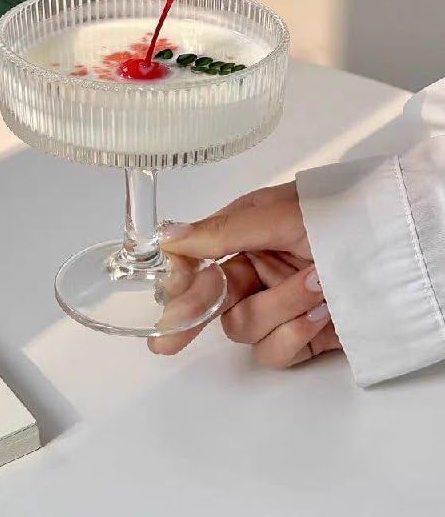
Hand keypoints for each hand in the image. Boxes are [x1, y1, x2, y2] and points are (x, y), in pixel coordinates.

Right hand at [149, 182, 341, 367]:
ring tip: (315, 285)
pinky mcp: (302, 338)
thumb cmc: (340, 215)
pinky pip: (275, 351)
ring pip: (242, 328)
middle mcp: (256, 271)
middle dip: (192, 318)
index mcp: (243, 235)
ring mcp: (278, 306)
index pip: (196, 262)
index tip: (172, 296)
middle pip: (209, 303)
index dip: (181, 282)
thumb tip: (167, 237)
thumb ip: (221, 231)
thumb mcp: (276, 215)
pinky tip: (322, 313)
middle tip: (168, 342)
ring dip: (276, 310)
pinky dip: (295, 335)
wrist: (400, 250)